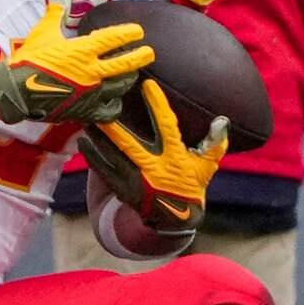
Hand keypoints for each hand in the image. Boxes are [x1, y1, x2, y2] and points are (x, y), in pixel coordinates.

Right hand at [0, 0, 151, 124]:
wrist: (17, 90)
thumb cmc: (29, 60)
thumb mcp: (43, 32)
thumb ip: (57, 12)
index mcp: (83, 50)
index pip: (114, 38)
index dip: (129, 33)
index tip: (138, 31)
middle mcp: (92, 71)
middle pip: (126, 63)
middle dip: (140, 56)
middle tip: (149, 52)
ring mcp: (91, 92)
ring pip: (121, 85)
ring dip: (128, 78)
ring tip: (131, 74)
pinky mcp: (85, 110)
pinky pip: (109, 110)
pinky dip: (115, 105)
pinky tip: (116, 100)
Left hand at [79, 80, 228, 233]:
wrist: (174, 219)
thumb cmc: (191, 185)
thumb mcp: (206, 166)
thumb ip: (214, 143)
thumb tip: (221, 121)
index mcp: (174, 157)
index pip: (167, 127)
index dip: (158, 106)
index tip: (148, 85)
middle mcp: (152, 168)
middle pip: (128, 142)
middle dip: (113, 125)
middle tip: (101, 104)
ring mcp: (134, 180)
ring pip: (111, 155)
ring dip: (97, 137)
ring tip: (85, 117)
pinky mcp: (121, 188)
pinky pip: (103, 170)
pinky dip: (92, 155)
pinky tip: (81, 141)